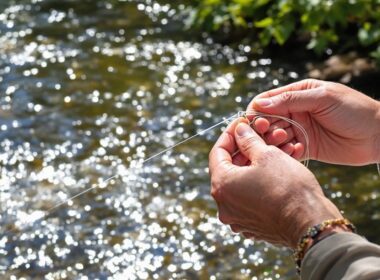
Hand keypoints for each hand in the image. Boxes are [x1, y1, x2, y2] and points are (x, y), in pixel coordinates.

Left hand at [208, 119, 342, 247]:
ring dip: (253, 166)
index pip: (218, 152)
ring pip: (241, 183)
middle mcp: (224, 205)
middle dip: (244, 150)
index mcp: (221, 186)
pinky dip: (258, 183)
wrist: (311, 224)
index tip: (241, 123)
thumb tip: (239, 130)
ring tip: (270, 151)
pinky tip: (274, 172)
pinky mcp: (252, 226)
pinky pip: (250, 198)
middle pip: (228, 169)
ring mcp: (237, 218)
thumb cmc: (289, 187)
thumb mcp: (267, 155)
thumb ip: (248, 140)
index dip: (229, 134)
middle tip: (257, 136)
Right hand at [248, 79, 379, 164]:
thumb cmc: (354, 110)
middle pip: (267, 120)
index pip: (267, 101)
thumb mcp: (323, 98)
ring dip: (276, 141)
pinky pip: (287, 151)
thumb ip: (291, 100)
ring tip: (289, 143)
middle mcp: (295, 112)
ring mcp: (299, 130)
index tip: (258, 122)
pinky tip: (298, 151)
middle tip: (275, 134)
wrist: (378, 135)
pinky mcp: (305, 147)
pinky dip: (287, 152)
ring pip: (274, 137)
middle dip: (266, 129)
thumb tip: (260, 104)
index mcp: (297, 94)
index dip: (258, 111)